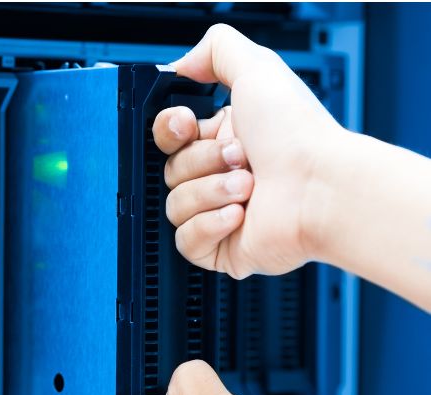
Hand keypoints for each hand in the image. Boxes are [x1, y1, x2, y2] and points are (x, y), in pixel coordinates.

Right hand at [153, 24, 344, 278]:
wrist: (321, 188)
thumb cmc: (299, 137)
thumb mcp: (257, 69)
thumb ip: (215, 51)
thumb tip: (182, 66)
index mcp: (225, 138)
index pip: (168, 137)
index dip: (169, 131)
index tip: (187, 125)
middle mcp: (221, 175)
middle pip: (168, 171)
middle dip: (201, 162)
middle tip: (240, 157)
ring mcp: (220, 213)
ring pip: (174, 206)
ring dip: (210, 192)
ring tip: (248, 188)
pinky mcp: (221, 248)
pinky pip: (185, 241)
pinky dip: (209, 225)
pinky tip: (239, 215)